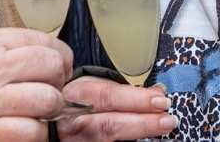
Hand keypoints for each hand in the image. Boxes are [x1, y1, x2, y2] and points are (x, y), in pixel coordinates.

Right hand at [0, 27, 72, 140]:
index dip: (58, 53)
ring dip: (50, 109)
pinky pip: (29, 134)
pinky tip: (25, 131)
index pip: (39, 39)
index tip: (59, 62)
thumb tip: (19, 56)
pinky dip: (34, 134)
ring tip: (42, 112)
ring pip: (46, 102)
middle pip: (49, 67)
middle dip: (59, 79)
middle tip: (55, 87)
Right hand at [55, 77, 176, 140]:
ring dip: (139, 133)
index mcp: (75, 95)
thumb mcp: (90, 84)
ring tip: (163, 127)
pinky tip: (144, 140)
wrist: (51, 120)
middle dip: (141, 122)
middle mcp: (73, 121)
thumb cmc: (74, 99)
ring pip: (107, 140)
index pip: (107, 97)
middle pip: (109, 124)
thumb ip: (120, 88)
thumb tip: (156, 92)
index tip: (159, 100)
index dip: (135, 99)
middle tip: (168, 119)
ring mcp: (76, 141)